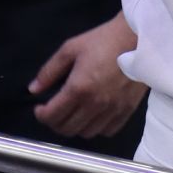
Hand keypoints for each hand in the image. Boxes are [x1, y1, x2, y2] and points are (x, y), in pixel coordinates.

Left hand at [31, 14, 144, 138]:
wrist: (139, 39)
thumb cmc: (103, 40)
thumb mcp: (70, 49)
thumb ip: (49, 71)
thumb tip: (33, 90)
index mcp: (78, 88)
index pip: (53, 116)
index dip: (41, 115)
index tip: (40, 109)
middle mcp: (95, 104)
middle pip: (67, 129)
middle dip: (55, 122)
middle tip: (54, 112)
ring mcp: (112, 110)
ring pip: (86, 133)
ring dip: (75, 127)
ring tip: (74, 114)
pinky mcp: (127, 111)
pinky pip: (107, 131)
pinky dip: (96, 128)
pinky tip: (93, 115)